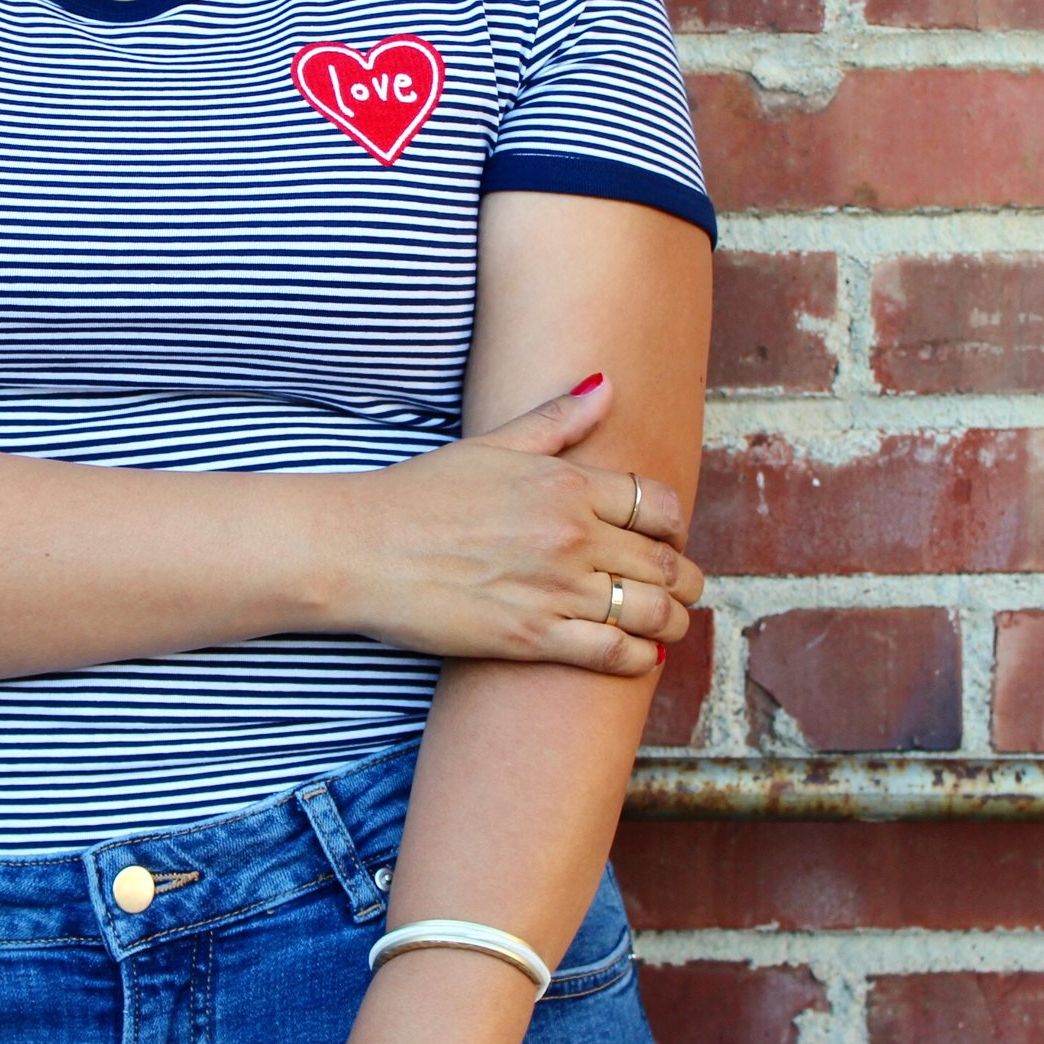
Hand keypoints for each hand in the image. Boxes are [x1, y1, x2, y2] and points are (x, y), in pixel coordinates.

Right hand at [321, 375, 703, 674]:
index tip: (667, 538)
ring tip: (670, 626)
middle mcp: (570, 535)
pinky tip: (639, 656)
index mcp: (566, 483)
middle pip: (665, 562)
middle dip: (685, 579)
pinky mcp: (532, 638)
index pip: (658, 504)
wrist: (358, 549)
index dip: (674, 526)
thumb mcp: (491, 444)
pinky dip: (639, 659)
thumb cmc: (419, 494)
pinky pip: (614, 654)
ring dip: (673, 623)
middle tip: (684, 589)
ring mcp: (554, 589)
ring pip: (651, 612)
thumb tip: (606, 384)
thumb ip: (556, 420)